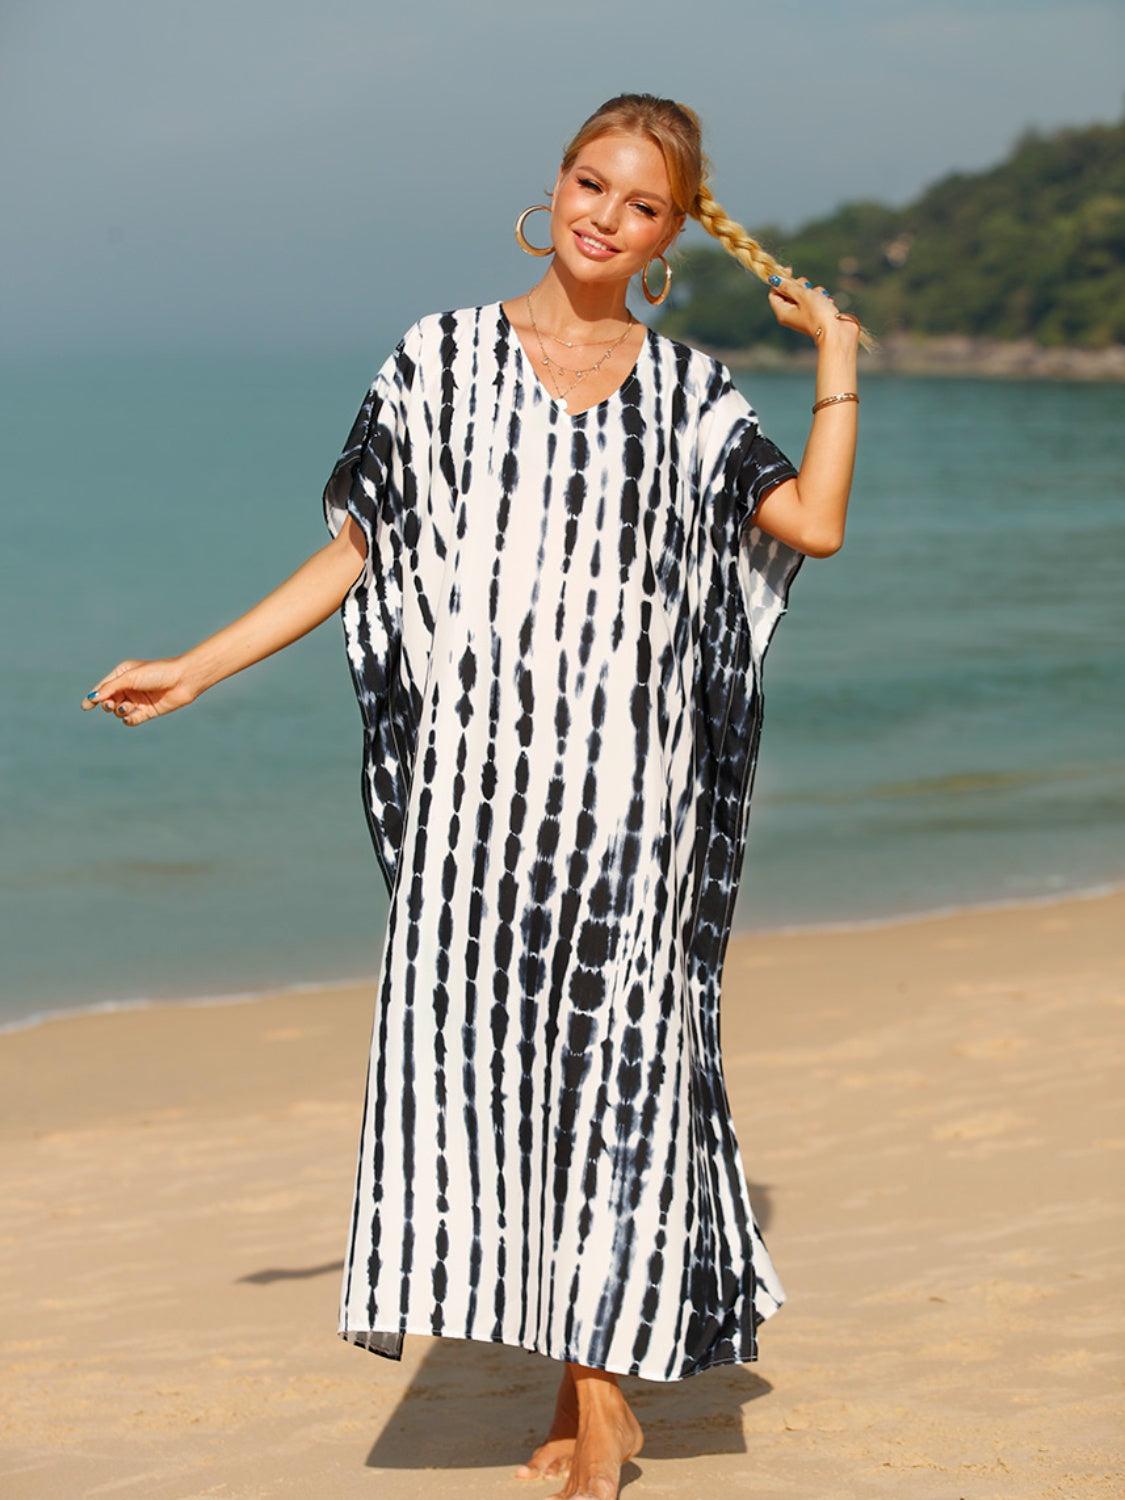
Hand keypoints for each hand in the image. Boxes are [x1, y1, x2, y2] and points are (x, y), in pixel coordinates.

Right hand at [80, 656, 197, 726]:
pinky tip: (130, 717)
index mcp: (123, 674)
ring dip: (119, 710)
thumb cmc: (157, 673)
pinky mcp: (147, 712)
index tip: (86, 706)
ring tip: (127, 707)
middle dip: (107, 704)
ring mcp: (138, 700)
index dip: (94, 697)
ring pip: (119, 711)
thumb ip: (110, 688)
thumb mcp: (130, 677)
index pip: (103, 687)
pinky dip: (129, 720)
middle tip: (111, 704)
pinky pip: (131, 720)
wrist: (183, 680)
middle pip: (109, 701)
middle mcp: (129, 688)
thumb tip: (92, 698)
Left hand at [766, 274, 858, 347]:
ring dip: (813, 291)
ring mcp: (804, 314)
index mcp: (783, 312)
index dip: (780, 280)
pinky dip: (821, 298)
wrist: (837, 332)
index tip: (790, 270)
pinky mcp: (816, 314)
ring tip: (819, 298)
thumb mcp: (802, 295)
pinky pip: (816, 300)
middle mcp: (791, 314)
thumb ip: (788, 286)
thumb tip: (774, 279)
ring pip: (805, 294)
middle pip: (790, 292)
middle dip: (800, 285)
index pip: (774, 293)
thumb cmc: (818, 314)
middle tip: (807, 289)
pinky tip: (827, 302)